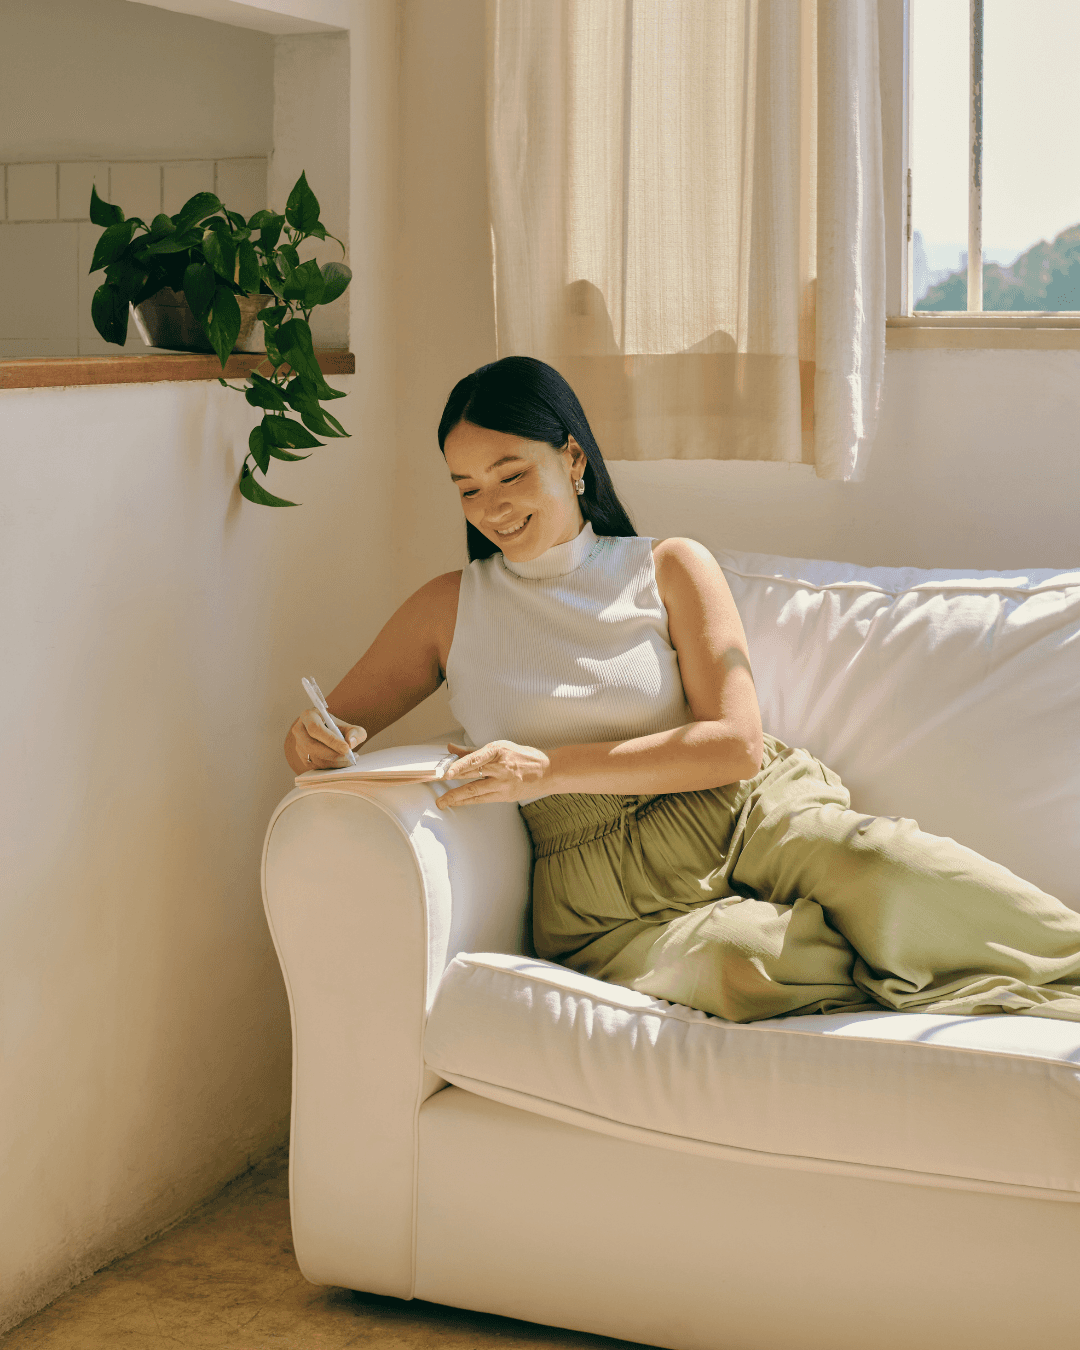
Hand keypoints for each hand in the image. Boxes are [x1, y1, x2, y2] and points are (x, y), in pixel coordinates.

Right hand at [287, 708, 366, 771]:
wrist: (326, 733)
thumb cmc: (337, 728)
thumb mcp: (348, 726)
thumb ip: (355, 732)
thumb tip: (351, 742)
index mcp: (308, 716)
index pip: (316, 729)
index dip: (331, 740)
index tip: (346, 748)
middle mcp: (299, 730)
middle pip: (312, 746)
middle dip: (333, 754)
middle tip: (350, 757)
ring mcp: (298, 745)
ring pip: (313, 758)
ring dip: (334, 762)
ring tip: (350, 759)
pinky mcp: (302, 758)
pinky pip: (315, 766)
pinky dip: (331, 767)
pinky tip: (342, 763)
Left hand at [437, 740, 551, 807]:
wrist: (548, 771)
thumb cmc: (524, 757)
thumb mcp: (499, 747)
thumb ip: (473, 751)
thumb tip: (452, 749)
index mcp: (499, 751)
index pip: (475, 759)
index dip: (460, 766)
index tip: (447, 772)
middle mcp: (501, 767)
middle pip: (472, 776)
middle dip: (452, 783)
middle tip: (437, 787)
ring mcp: (504, 784)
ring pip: (475, 792)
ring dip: (457, 798)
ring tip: (443, 802)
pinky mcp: (506, 796)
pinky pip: (483, 799)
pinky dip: (469, 800)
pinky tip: (458, 802)